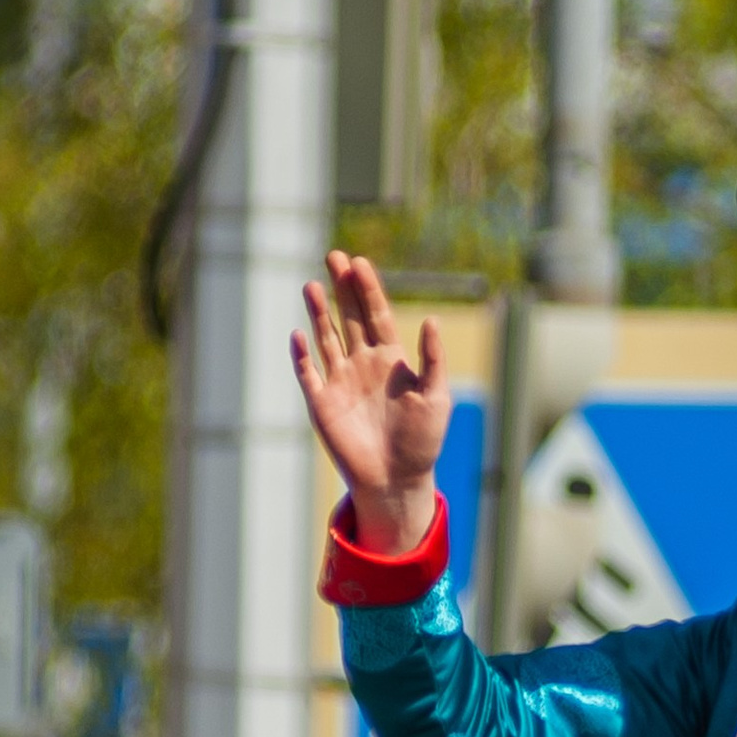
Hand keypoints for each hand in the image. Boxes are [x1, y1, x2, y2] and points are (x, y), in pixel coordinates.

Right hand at [290, 254, 449, 552]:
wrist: (397, 481)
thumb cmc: (422, 442)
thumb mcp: (437, 397)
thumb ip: (433, 359)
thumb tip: (430, 320)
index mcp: (390, 359)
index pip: (376, 314)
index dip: (368, 288)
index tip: (361, 262)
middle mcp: (362, 365)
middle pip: (349, 317)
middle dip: (342, 287)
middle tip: (334, 256)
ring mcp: (340, 382)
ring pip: (326, 338)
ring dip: (319, 312)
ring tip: (312, 284)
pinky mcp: (322, 404)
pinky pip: (308, 373)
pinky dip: (302, 356)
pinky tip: (299, 335)